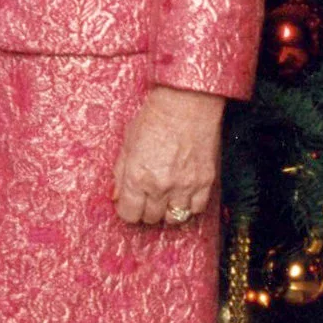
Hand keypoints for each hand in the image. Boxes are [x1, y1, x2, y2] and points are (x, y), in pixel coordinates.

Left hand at [113, 84, 225, 227]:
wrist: (186, 104)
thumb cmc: (154, 117)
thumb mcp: (127, 143)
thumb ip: (120, 173)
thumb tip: (117, 196)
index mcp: (136, 176)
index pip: (129, 214)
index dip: (128, 211)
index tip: (129, 204)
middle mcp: (160, 186)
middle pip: (151, 218)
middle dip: (146, 210)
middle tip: (147, 197)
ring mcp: (184, 186)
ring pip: (174, 218)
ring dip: (168, 211)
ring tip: (166, 197)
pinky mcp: (205, 182)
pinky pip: (197, 209)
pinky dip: (189, 206)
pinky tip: (184, 194)